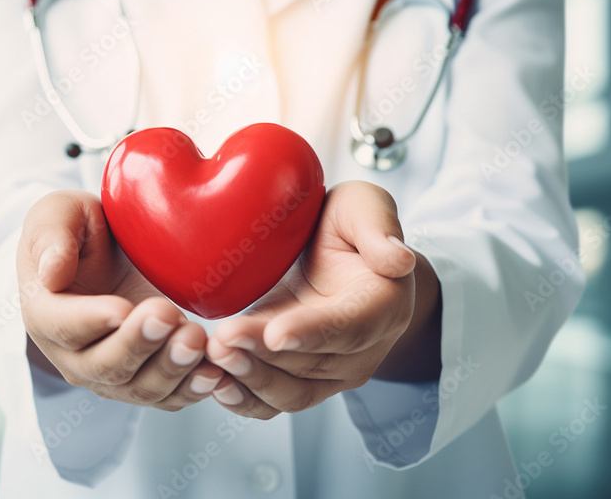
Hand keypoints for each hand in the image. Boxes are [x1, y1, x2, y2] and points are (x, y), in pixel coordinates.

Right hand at [17, 190, 224, 410]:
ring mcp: (109, 376)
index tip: (122, 308)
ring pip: (139, 388)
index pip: (62, 326)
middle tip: (168, 315)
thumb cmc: (82, 231)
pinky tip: (215, 372)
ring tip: (196, 339)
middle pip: (104, 366)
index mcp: (44, 313)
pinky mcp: (145, 382)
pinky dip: (192, 388)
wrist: (112, 256)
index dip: (91, 321)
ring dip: (170, 368)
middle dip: (138, 344)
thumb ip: (50, 236)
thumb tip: (51, 273)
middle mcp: (72, 356)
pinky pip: (169, 397)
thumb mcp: (59, 214)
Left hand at [204, 181, 441, 418]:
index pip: (349, 327)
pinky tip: (213, 382)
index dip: (312, 333)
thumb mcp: (363, 207)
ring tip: (212, 357)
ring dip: (249, 380)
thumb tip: (397, 260)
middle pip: (312, 365)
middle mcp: (361, 349)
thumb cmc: (346, 226)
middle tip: (222, 341)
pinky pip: (272, 402)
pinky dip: (243, 399)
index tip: (276, 332)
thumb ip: (377, 227)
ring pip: (291, 392)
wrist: (336, 257)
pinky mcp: (298, 379)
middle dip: (264, 358)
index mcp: (381, 305)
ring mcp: (330, 371)